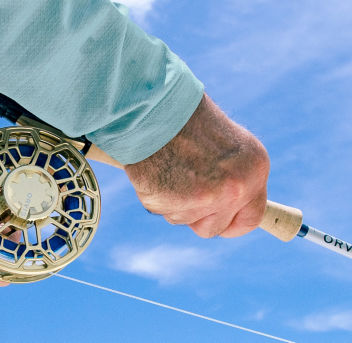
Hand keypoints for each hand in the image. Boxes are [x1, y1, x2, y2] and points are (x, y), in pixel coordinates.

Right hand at [124, 94, 269, 237]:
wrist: (156, 107)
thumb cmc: (187, 120)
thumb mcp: (226, 144)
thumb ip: (232, 176)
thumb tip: (232, 204)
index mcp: (254, 170)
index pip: (251, 218)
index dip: (232, 224)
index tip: (221, 224)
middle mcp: (235, 189)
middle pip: (214, 228)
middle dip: (198, 217)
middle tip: (184, 196)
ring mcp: (204, 200)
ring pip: (184, 220)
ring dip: (174, 203)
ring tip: (169, 170)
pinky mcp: (172, 204)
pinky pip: (162, 211)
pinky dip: (156, 195)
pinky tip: (157, 171)